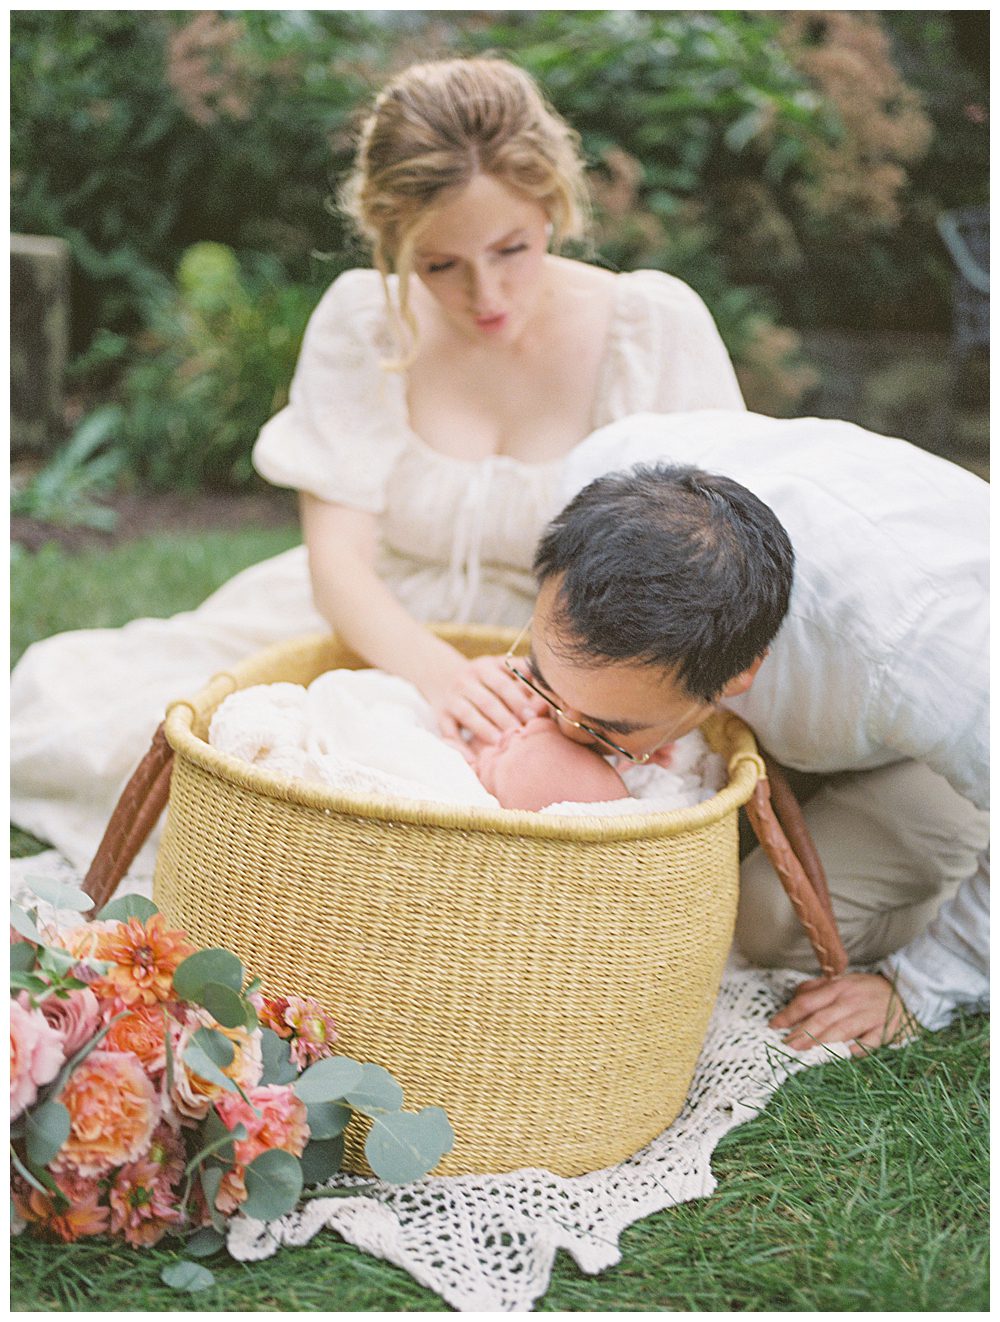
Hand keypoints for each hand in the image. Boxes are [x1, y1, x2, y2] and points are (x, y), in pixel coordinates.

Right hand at [432, 654, 547, 756]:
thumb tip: (545, 682)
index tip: (534, 716)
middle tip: (521, 733)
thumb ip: (521, 671)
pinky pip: (449, 732)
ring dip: (485, 730)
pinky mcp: (440, 715)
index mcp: (485, 667)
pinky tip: (473, 760)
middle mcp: (466, 680)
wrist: (443, 676)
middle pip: (487, 700)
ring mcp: (451, 697)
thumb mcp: (500, 667)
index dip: (518, 700)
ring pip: (468, 714)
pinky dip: (459, 748)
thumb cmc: (486, 677)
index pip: (502, 684)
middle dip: (505, 718)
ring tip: (501, 744)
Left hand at [770, 972, 916, 1055]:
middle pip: (822, 1018)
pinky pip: (868, 1043)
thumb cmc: (867, 990)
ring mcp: (868, 1016)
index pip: (808, 1001)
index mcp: (838, 988)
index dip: (789, 1014)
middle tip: (785, 1046)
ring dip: (821, 1044)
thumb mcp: (842, 981)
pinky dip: (855, 1050)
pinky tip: (841, 1058)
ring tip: (804, 1055)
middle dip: (801, 1033)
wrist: (906, 992)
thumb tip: (794, 995)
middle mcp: (851, 1001)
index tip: (773, 1026)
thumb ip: (818, 988)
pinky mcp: (884, 1031)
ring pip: (841, 1031)